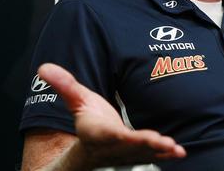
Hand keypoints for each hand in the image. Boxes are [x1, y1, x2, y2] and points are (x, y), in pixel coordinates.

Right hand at [38, 63, 185, 168]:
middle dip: (146, 144)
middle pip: (131, 146)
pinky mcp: (140, 154)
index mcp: (99, 133)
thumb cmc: (88, 121)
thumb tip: (44, 67)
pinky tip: (179, 152)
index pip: (109, 134)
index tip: (128, 135)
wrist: (89, 149)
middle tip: (163, 142)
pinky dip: (166, 155)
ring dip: (160, 151)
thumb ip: (65, 85)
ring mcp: (128, 153)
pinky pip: (154, 155)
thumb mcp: (77, 101)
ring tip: (174, 148)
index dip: (120, 136)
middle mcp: (114, 146)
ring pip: (145, 153)